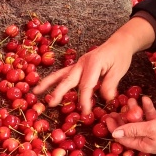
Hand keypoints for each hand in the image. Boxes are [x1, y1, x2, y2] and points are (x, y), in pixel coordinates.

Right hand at [35, 18, 155, 113]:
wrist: (119, 42)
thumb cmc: (120, 56)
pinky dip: (51, 80)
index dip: (85, 100)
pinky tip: (42, 87)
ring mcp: (77, 64)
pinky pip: (61, 74)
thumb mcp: (119, 70)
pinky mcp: (75, 66)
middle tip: (51, 103)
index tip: (85, 113)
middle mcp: (82, 63)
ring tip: (35, 92)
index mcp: (94, 63)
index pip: (86, 85)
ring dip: (47, 84)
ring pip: (60, 75)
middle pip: (68, 79)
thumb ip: (111, 84)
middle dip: (59, 92)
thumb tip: (106, 100)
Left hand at [107, 96, 155, 152]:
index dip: (114, 128)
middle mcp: (147, 140)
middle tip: (115, 108)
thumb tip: (115, 134)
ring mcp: (155, 133)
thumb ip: (132, 130)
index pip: (123, 138)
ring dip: (135, 110)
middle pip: (130, 129)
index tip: (107, 117)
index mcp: (142, 145)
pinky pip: (151, 117)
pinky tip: (145, 99)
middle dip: (123, 118)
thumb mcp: (150, 129)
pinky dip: (147, 108)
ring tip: (130, 100)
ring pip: (140, 121)